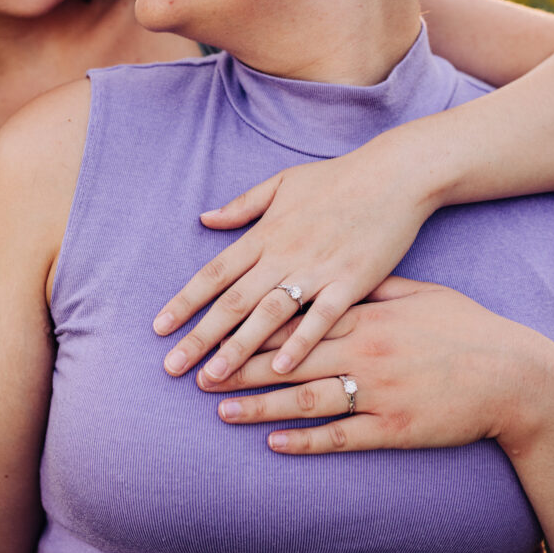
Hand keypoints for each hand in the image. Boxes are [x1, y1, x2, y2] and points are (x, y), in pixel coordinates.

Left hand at [154, 128, 438, 381]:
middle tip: (172, 367)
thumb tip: (205, 218)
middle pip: (233, 300)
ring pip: (269, 314)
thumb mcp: (283, 182)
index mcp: (266, 233)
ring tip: (214, 377)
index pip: (215, 272)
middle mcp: (285, 253)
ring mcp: (318, 268)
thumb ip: (243, 204)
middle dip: (200, 336)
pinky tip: (281, 368)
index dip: (185, 301)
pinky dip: (300, 342)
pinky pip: (321, 317)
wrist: (394, 174)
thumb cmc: (338, 177)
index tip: (159, 328)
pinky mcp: (352, 280)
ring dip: (239, 347)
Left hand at [197, 277, 544, 454]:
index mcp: (363, 312)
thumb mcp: (415, 289)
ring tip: (220, 409)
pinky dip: (305, 440)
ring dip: (258, 404)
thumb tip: (332, 268)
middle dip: (238, 364)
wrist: (509, 370)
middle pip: (287, 358)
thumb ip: (369, 281)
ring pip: (305, 397)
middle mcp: (363, 350)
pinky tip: (273, 442)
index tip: (214, 328)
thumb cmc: (460, 325)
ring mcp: (376, 389)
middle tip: (197, 373)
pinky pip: (340, 435)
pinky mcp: (392, 426)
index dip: (249, 324)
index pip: (294, 318)